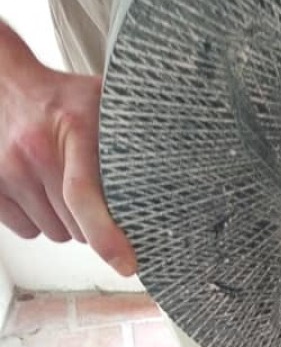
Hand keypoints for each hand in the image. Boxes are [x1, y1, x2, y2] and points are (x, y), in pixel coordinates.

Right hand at [0, 23, 136, 275]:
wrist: (6, 82)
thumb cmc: (65, 98)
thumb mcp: (106, 105)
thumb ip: (139, 137)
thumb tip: (194, 165)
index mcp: (71, 130)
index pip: (86, 196)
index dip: (108, 237)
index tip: (127, 264)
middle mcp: (34, 152)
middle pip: (77, 228)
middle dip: (94, 224)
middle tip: (96, 193)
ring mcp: (7, 170)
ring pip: (55, 233)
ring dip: (68, 222)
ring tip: (66, 185)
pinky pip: (28, 231)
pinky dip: (40, 221)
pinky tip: (43, 190)